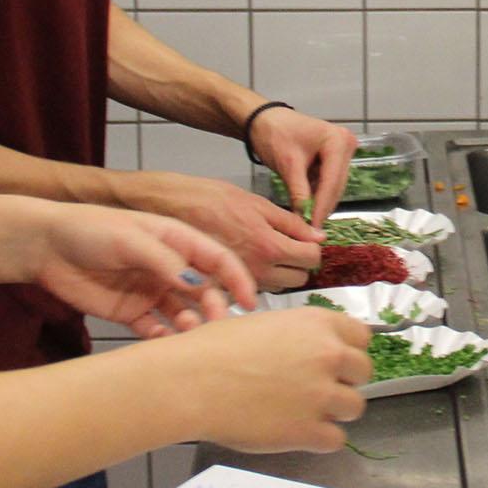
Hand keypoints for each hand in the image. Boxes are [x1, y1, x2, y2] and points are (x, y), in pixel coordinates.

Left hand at [30, 203, 259, 333]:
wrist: (45, 246)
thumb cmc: (89, 229)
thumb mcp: (131, 238)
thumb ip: (166, 261)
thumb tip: (199, 283)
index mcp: (176, 240)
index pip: (218, 259)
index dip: (237, 279)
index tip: (249, 302)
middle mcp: (169, 267)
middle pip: (205, 291)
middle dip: (214, 308)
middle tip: (214, 325)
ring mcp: (151, 291)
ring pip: (184, 314)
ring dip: (191, 326)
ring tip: (188, 335)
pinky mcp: (131, 313)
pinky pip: (155, 331)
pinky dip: (164, 339)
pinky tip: (163, 343)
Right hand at [116, 172, 319, 291]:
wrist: (171, 208)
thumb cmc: (209, 199)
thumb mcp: (257, 202)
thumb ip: (291, 222)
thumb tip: (317, 236)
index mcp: (268, 246)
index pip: (311, 259)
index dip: (312, 248)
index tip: (307, 240)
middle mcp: (256, 271)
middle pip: (299, 279)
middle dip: (298, 263)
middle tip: (288, 245)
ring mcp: (239, 282)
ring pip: (278, 287)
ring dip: (279, 273)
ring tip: (265, 250)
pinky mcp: (224, 287)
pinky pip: (254, 289)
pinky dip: (257, 279)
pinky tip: (247, 260)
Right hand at [167, 309, 372, 453]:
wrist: (191, 381)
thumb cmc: (213, 350)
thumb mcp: (265, 324)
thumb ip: (299, 337)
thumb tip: (311, 352)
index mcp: (317, 323)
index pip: (361, 337)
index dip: (347, 351)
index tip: (335, 362)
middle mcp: (328, 355)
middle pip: (363, 372)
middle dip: (344, 381)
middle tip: (316, 389)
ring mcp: (321, 394)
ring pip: (354, 407)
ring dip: (334, 412)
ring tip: (302, 412)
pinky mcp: (310, 431)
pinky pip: (336, 440)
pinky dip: (319, 440)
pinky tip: (296, 432)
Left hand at [248, 109, 357, 223]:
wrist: (264, 120)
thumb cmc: (275, 134)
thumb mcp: (288, 165)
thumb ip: (299, 192)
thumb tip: (305, 219)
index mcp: (338, 141)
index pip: (332, 181)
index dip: (322, 206)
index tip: (313, 227)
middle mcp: (346, 144)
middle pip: (336, 185)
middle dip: (322, 206)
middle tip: (310, 229)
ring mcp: (342, 151)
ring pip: (334, 186)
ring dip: (321, 203)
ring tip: (308, 222)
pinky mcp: (334, 158)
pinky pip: (328, 182)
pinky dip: (318, 195)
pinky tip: (308, 207)